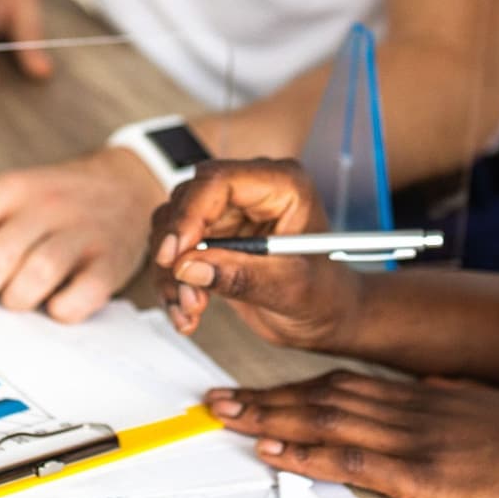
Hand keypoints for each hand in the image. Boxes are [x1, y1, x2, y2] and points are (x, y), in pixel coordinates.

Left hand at [0, 147, 161, 319]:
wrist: (125, 184)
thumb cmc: (44, 202)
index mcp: (9, 189)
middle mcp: (45, 206)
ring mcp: (82, 233)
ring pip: (34, 280)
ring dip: (17, 301)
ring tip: (18, 296)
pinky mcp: (111, 261)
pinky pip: (77, 301)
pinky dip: (60, 311)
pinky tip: (56, 302)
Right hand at [148, 159, 356, 348]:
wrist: (327, 317)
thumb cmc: (325, 295)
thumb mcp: (291, 289)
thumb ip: (242, 276)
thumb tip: (189, 267)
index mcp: (282, 186)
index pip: (220, 181)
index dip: (190, 214)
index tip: (174, 254)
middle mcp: (250, 192)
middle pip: (188, 200)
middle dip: (178, 250)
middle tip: (186, 292)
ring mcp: (229, 213)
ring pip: (172, 227)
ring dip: (171, 273)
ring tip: (191, 310)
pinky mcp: (212, 237)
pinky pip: (173, 251)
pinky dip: (172, 284)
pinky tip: (187, 313)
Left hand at [205, 370, 498, 497]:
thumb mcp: (484, 404)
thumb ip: (449, 398)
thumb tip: (432, 388)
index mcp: (420, 394)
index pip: (342, 384)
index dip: (293, 387)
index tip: (256, 389)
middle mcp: (407, 409)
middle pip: (321, 397)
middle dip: (264, 398)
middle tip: (215, 399)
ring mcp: (411, 439)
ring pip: (325, 421)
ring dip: (270, 419)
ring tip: (227, 418)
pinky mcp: (420, 474)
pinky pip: (352, 460)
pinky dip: (307, 453)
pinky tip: (276, 450)